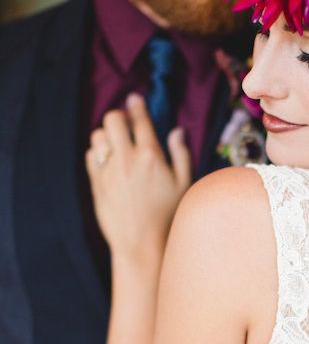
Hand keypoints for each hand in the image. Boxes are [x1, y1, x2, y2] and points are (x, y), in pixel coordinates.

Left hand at [86, 94, 191, 259]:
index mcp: (151, 156)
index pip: (139, 119)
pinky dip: (98, 154)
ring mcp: (109, 170)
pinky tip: (108, 162)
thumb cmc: (168, 216)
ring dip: (107, 135)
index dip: (136, 106)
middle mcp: (127, 159)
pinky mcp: (96, 183)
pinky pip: (90, 156)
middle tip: (125, 126)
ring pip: (97, 135)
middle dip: (118, 118)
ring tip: (116, 145)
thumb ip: (181, 155)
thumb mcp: (184, 185)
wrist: (142, 243)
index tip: (135, 99)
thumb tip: (177, 131)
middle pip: (112, 119)